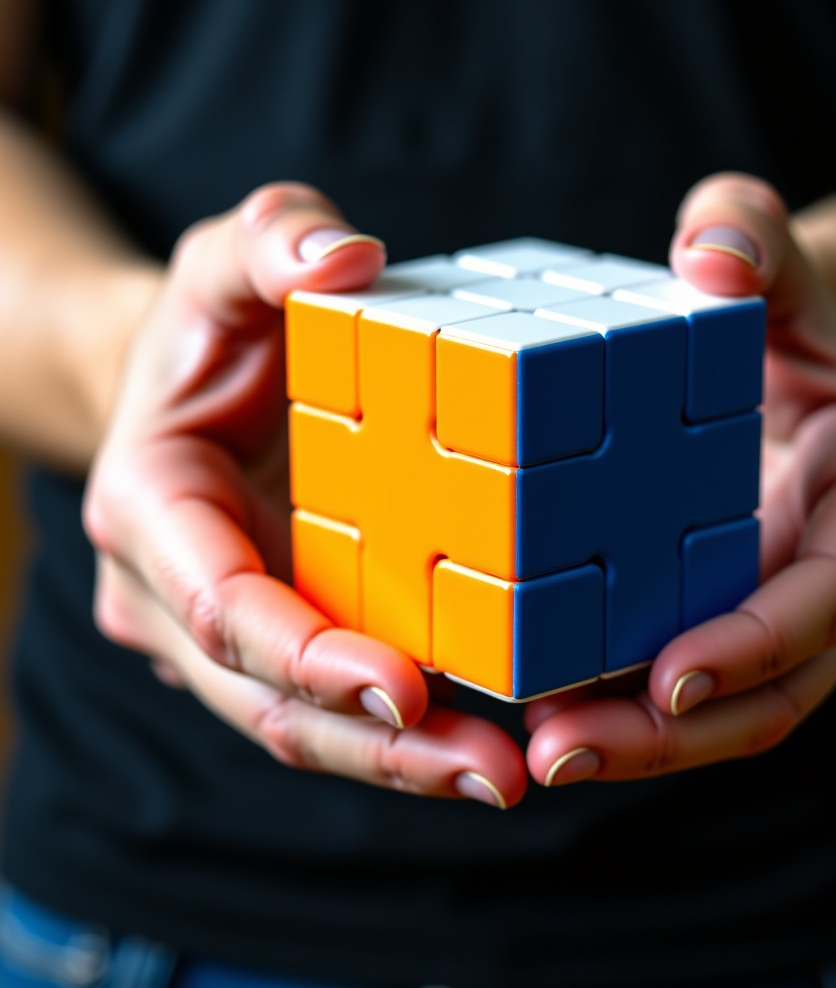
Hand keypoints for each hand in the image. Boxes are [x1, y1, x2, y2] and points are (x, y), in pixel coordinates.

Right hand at [83, 183, 527, 808]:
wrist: (201, 377)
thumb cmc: (216, 320)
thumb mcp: (228, 261)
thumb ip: (271, 241)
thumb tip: (344, 256)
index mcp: (150, 508)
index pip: (217, 604)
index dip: (303, 653)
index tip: (402, 683)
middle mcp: (178, 592)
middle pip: (266, 699)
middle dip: (373, 743)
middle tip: (491, 770)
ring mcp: (233, 629)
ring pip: (306, 722)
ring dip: (402, 758)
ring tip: (505, 774)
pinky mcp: (289, 633)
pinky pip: (343, 696)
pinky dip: (409, 728)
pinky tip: (491, 738)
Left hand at [524, 173, 835, 787]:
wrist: (783, 344)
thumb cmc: (778, 297)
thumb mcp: (776, 252)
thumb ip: (753, 229)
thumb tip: (712, 250)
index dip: (760, 643)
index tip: (668, 678)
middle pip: (782, 685)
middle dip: (678, 734)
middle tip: (562, 751)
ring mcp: (785, 596)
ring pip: (731, 706)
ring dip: (642, 743)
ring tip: (542, 751)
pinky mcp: (730, 608)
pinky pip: (685, 677)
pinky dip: (623, 706)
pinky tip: (541, 710)